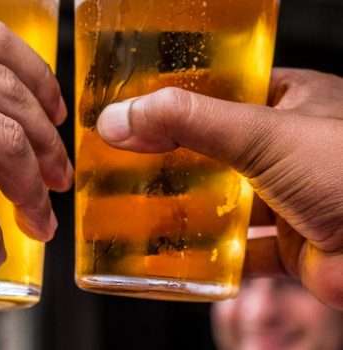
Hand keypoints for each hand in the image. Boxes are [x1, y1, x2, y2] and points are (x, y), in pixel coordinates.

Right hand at [97, 69, 342, 309]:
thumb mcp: (263, 134)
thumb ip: (190, 123)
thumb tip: (121, 119)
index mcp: (289, 103)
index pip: (219, 93)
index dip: (174, 102)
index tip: (132, 111)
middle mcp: (288, 149)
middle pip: (214, 151)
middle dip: (172, 161)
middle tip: (125, 162)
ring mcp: (288, 198)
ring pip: (224, 203)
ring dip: (186, 210)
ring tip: (137, 209)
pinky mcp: (290, 246)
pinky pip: (239, 250)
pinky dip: (210, 256)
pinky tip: (178, 256)